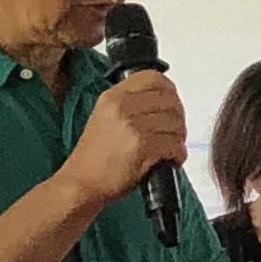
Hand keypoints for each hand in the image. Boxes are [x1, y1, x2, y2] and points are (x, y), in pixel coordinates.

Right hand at [67, 68, 187, 203]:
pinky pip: (174, 144)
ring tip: (172, 148)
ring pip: (175, 123)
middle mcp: (122, 106)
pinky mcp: (141, 145)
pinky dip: (178, 154)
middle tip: (176, 133)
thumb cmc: (94, 158)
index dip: (170, 90)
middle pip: (170, 100)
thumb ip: (130, 106)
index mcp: (112, 96)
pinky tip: (172, 160)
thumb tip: (164, 101)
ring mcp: (132, 125)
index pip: (153, 77)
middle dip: (179, 118)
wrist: (81, 184)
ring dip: (179, 138)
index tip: (173, 104)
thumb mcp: (105, 119)